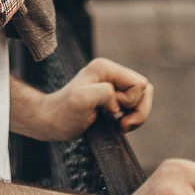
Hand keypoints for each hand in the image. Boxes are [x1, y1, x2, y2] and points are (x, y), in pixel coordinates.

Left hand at [21, 59, 154, 141]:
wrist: (50, 121)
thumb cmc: (63, 113)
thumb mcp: (82, 100)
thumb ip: (104, 93)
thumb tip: (117, 102)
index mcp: (105, 68)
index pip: (139, 83)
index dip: (131, 101)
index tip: (113, 113)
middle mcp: (110, 72)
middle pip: (144, 90)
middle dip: (138, 110)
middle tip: (121, 124)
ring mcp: (111, 84)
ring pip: (141, 98)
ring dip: (136, 115)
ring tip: (120, 126)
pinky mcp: (112, 96)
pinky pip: (134, 105)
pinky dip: (131, 118)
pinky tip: (117, 125)